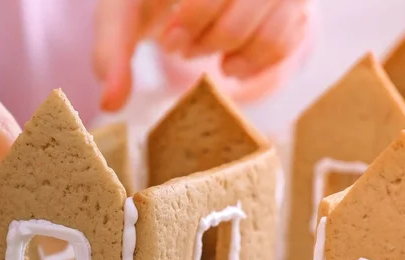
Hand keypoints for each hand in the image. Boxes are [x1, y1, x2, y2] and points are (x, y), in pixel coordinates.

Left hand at [93, 0, 309, 111]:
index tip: (171, 35)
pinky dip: (255, 63)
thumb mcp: (123, 15)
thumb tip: (111, 104)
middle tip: (183, 44)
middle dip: (209, 37)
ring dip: (233, 53)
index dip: (193, 15)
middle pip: (246, 5)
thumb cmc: (152, 0)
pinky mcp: (294, 6)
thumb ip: (112, 53)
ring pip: (270, 29)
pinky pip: (286, 42)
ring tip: (207, 50)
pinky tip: (231, 61)